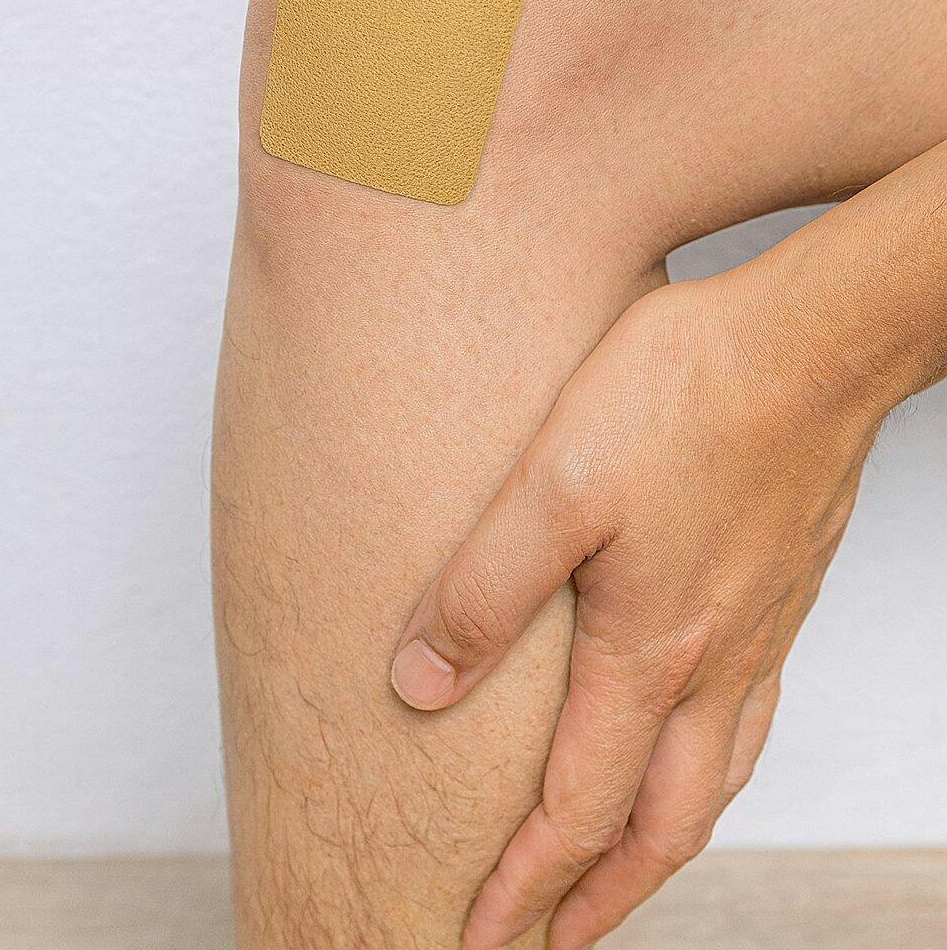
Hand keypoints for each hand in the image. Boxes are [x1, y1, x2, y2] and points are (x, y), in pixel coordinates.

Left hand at [390, 267, 882, 948]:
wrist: (811, 341)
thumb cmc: (682, 395)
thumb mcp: (552, 485)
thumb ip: (484, 590)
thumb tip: (419, 685)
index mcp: (651, 652)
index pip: (580, 810)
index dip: (527, 887)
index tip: (481, 940)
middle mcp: (716, 662)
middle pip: (664, 827)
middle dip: (604, 897)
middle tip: (557, 941)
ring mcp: (761, 628)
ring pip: (717, 779)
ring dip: (663, 839)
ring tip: (627, 863)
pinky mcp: (785, 586)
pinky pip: (751, 714)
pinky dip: (714, 762)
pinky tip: (699, 731)